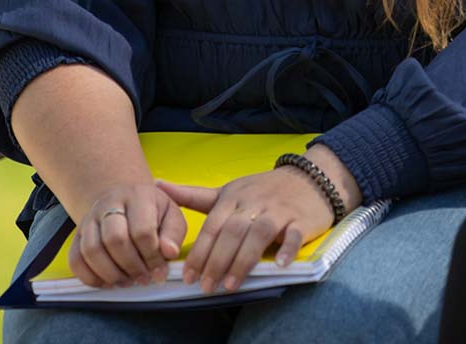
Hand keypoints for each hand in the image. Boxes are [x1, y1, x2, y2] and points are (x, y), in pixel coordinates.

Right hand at [69, 182, 187, 288]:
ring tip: (128, 281)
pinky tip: (108, 282)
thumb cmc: (150, 211)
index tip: (160, 270)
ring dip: (111, 274)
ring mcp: (89, 219)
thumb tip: (169, 252)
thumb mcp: (171, 214)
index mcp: (137, 196)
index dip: (152, 256)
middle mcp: (109, 205)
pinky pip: (76, 260)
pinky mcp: (76, 236)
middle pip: (114, 239)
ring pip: (92, 251)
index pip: (142, 230)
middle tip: (144, 278)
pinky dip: (91, 277)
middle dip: (131, 266)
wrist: (122, 199)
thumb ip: (174, 233)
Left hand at [159, 167, 332, 293]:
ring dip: (243, 260)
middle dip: (216, 261)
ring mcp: (279, 210)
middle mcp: (254, 203)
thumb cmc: (263, 190)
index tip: (188, 276)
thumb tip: (157, 185)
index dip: (199, 252)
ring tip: (231, 284)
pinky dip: (287, 248)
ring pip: (259, 234)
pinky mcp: (301, 219)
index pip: (212, 226)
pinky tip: (278, 264)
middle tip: (206, 286)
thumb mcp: (229, 190)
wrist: (309, 179)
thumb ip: (194, 195)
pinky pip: (294, 233)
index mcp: (233, 197)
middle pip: (232, 232)